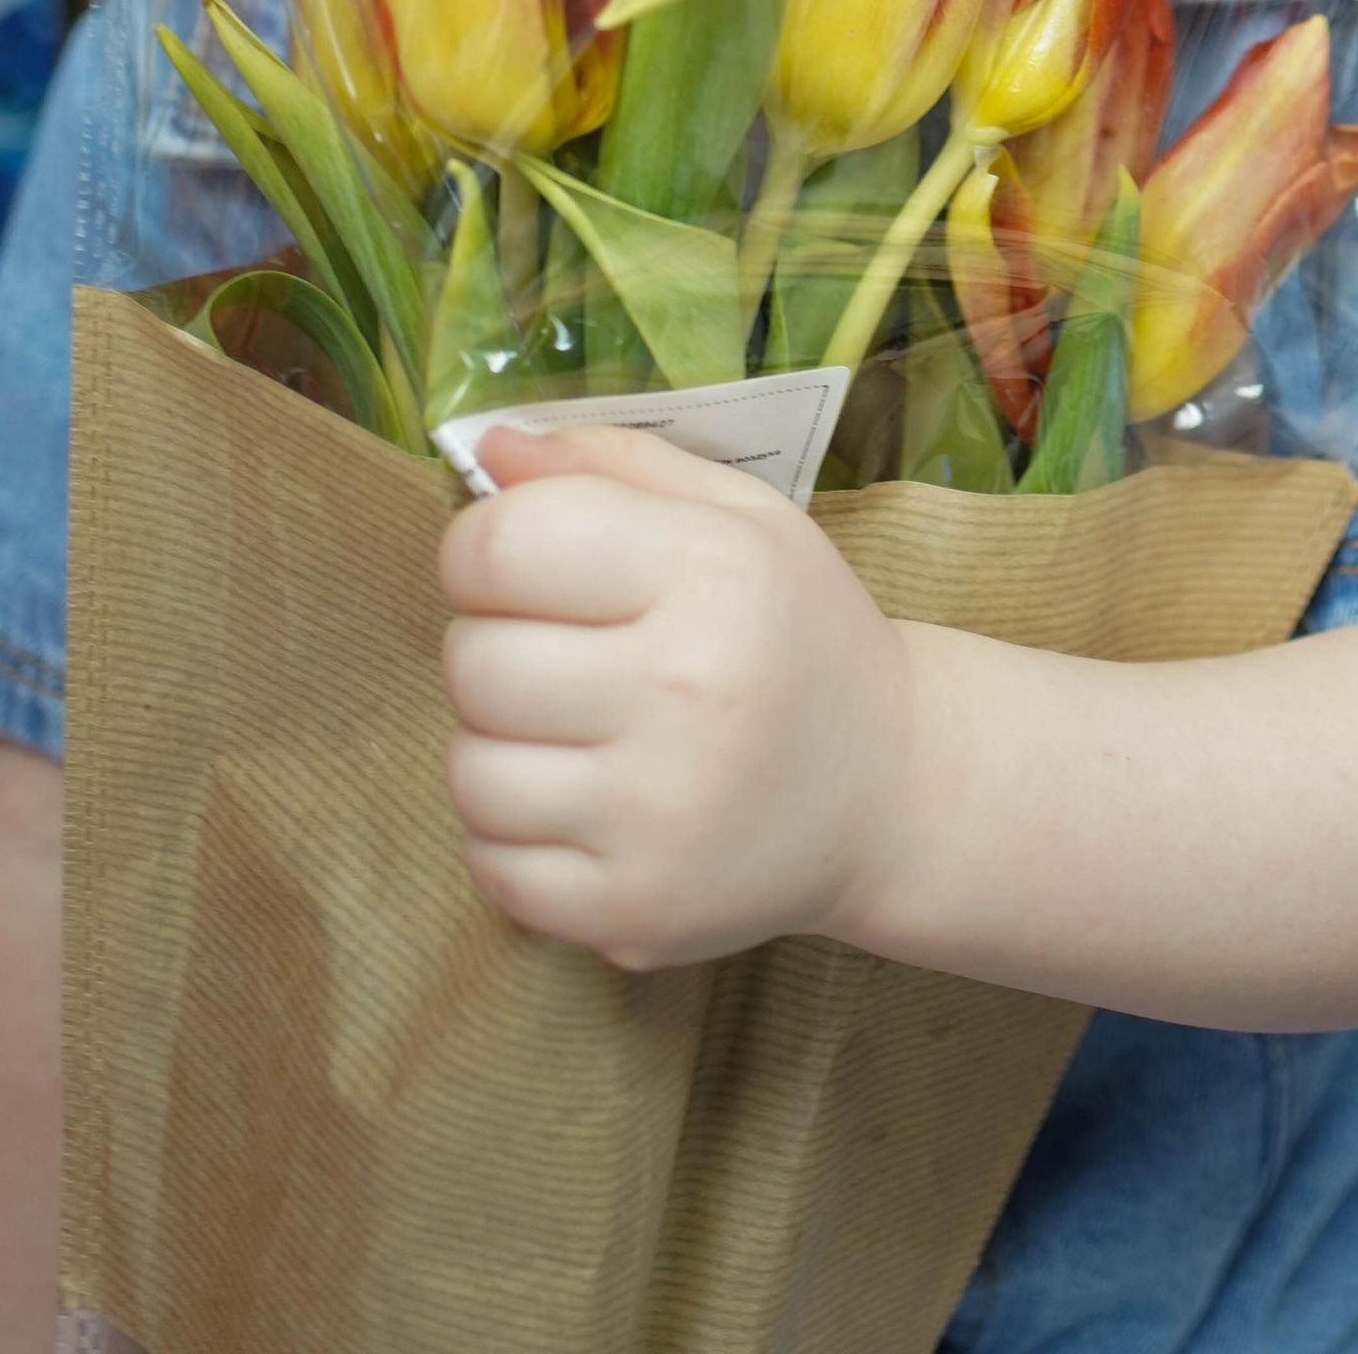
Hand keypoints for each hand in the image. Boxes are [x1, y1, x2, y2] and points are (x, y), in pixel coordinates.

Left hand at [437, 421, 915, 970]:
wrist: (888, 789)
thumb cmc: (796, 629)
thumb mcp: (738, 515)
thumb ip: (610, 465)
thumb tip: (484, 445)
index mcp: (712, 574)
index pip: (503, 547)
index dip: (478, 545)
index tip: (518, 561)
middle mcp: (686, 695)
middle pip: (473, 664)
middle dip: (491, 643)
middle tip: (555, 648)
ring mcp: (657, 820)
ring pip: (469, 772)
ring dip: (497, 743)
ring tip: (567, 728)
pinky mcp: (632, 913)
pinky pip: (492, 866)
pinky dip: (511, 833)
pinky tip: (577, 802)